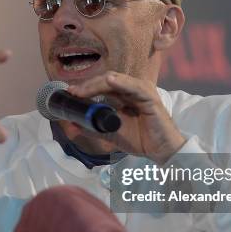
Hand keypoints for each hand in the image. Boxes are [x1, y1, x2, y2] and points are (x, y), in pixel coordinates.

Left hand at [67, 71, 184, 162]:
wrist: (161, 151)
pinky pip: (134, 87)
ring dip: (97, 84)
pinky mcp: (150, 97)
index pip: (102, 85)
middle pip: (106, 80)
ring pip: (116, 80)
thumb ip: (93, 128)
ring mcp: (141, 91)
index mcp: (124, 95)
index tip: (70, 93)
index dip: (85, 87)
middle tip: (72, 92)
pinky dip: (122, 83)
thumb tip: (72, 124)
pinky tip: (110, 81)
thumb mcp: (111, 134)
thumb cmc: (141, 140)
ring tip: (82, 90)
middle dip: (87, 85)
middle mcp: (132, 89)